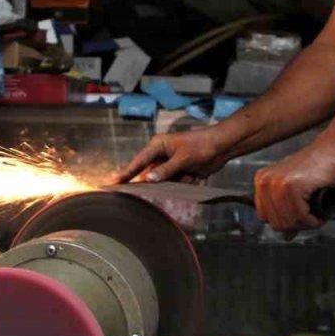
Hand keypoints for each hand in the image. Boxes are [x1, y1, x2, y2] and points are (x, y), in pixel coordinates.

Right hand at [114, 126, 229, 183]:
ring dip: (173, 183)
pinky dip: (183, 183)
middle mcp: (160, 154)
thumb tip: (147, 179)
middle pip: (148, 173)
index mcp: (158, 145)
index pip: (138, 162)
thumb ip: (165, 170)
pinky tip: (194, 174)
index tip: (113, 182)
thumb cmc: (201, 146)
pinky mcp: (178, 171)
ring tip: (185, 175)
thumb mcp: (183, 159)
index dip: (126, 173)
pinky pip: (174, 183)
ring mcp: (169, 164)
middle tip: (145, 190)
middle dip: (152, 182)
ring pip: (162, 181)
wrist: (221, 147)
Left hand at [254, 141, 334, 231]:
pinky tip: (319, 211)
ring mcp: (277, 183)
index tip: (301, 216)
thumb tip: (285, 236)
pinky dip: (313, 219)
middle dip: (297, 225)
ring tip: (317, 213)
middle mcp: (265, 181)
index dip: (286, 222)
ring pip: (288, 222)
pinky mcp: (291, 185)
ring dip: (307, 223)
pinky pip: (299, 216)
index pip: (266, 218)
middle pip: (276, 223)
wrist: (334, 150)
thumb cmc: (319, 169)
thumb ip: (287, 211)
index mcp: (262, 182)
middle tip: (312, 216)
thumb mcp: (297, 193)